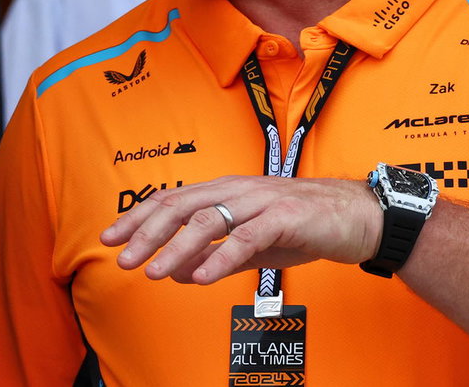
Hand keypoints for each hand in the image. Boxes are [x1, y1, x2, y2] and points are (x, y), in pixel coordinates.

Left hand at [98, 175, 382, 284]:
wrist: (358, 217)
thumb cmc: (302, 226)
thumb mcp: (251, 244)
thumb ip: (214, 256)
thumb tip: (174, 271)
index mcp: (223, 191)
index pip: (171, 200)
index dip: (138, 218)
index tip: (111, 238)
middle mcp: (236, 190)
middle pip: (180, 207)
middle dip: (146, 232)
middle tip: (122, 259)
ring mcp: (260, 201)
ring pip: (208, 221)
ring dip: (176, 247)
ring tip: (153, 271)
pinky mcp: (285, 217)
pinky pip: (247, 238)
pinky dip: (221, 258)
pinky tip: (202, 277)